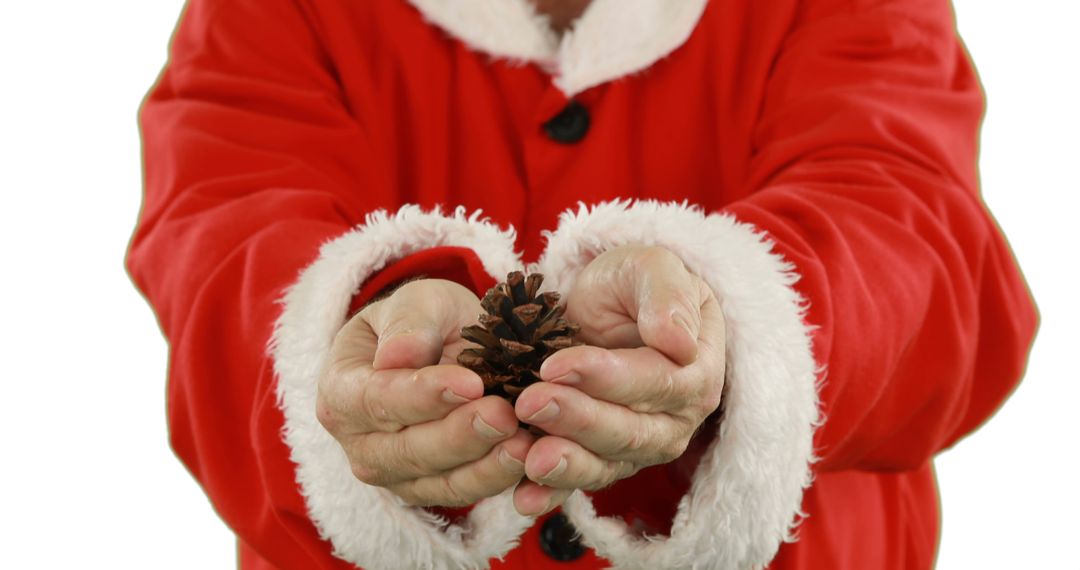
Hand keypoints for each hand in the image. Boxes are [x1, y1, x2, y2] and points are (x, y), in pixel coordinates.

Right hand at [317, 279, 532, 506]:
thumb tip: (398, 356)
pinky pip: (464, 493)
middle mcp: (360, 443)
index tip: (470, 383)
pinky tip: (529, 458)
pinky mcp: (430, 490)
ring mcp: (394, 474)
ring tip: (524, 442)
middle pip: (408, 449)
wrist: (443, 347)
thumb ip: (408, 324)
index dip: (423, 395)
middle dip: (460, 434)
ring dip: (484, 465)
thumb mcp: (418, 302)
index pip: (377, 400)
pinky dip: (497, 479)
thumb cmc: (424, 321)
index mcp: (342, 391)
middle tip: (504, 414)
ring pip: (438, 480)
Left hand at [512, 246, 725, 515]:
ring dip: (566, 463)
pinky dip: (552, 494)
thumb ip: (667, 294)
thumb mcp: (650, 267)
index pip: (655, 382)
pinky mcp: (603, 460)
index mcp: (696, 371)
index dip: (606, 377)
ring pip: (606, 463)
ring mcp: (639, 446)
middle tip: (529, 402)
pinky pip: (580, 483)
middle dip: (577, 419)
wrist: (605, 304)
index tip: (555, 365)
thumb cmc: (632, 282)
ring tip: (528, 457)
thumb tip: (678, 342)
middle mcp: (674, 419)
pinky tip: (524, 498)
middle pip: (629, 430)